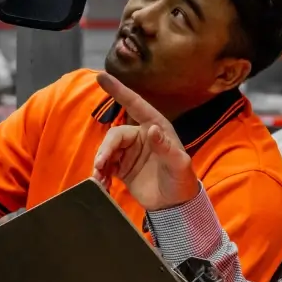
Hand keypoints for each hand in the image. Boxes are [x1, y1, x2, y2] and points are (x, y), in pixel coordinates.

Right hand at [92, 72, 199, 210]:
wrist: (175, 205)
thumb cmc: (182, 181)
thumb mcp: (179, 164)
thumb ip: (166, 147)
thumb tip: (152, 129)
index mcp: (156, 127)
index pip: (135, 104)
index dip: (119, 90)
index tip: (101, 76)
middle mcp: (141, 136)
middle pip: (115, 135)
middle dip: (105, 149)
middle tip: (100, 165)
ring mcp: (129, 151)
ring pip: (107, 150)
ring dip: (100, 163)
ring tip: (99, 180)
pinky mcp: (121, 167)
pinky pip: (105, 165)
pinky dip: (100, 174)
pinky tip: (102, 185)